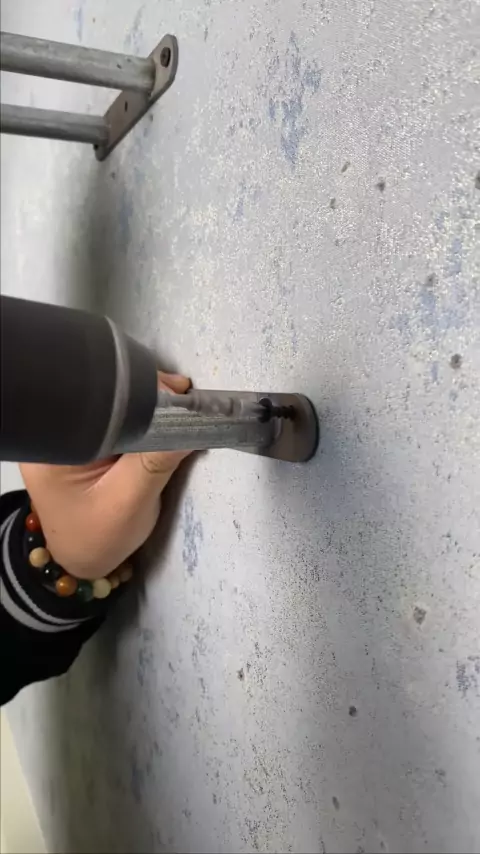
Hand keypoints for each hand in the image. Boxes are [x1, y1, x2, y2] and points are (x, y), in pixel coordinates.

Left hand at [20, 372, 191, 579]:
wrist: (84, 559)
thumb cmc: (99, 537)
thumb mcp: (130, 502)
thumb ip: (157, 460)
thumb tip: (194, 419)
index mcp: (56, 443)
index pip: (103, 402)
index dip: (142, 393)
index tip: (178, 394)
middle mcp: (57, 430)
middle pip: (109, 398)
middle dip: (149, 395)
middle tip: (186, 397)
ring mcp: (70, 432)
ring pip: (117, 405)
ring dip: (149, 406)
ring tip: (180, 405)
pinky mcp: (87, 437)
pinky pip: (118, 418)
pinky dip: (143, 418)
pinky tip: (164, 418)